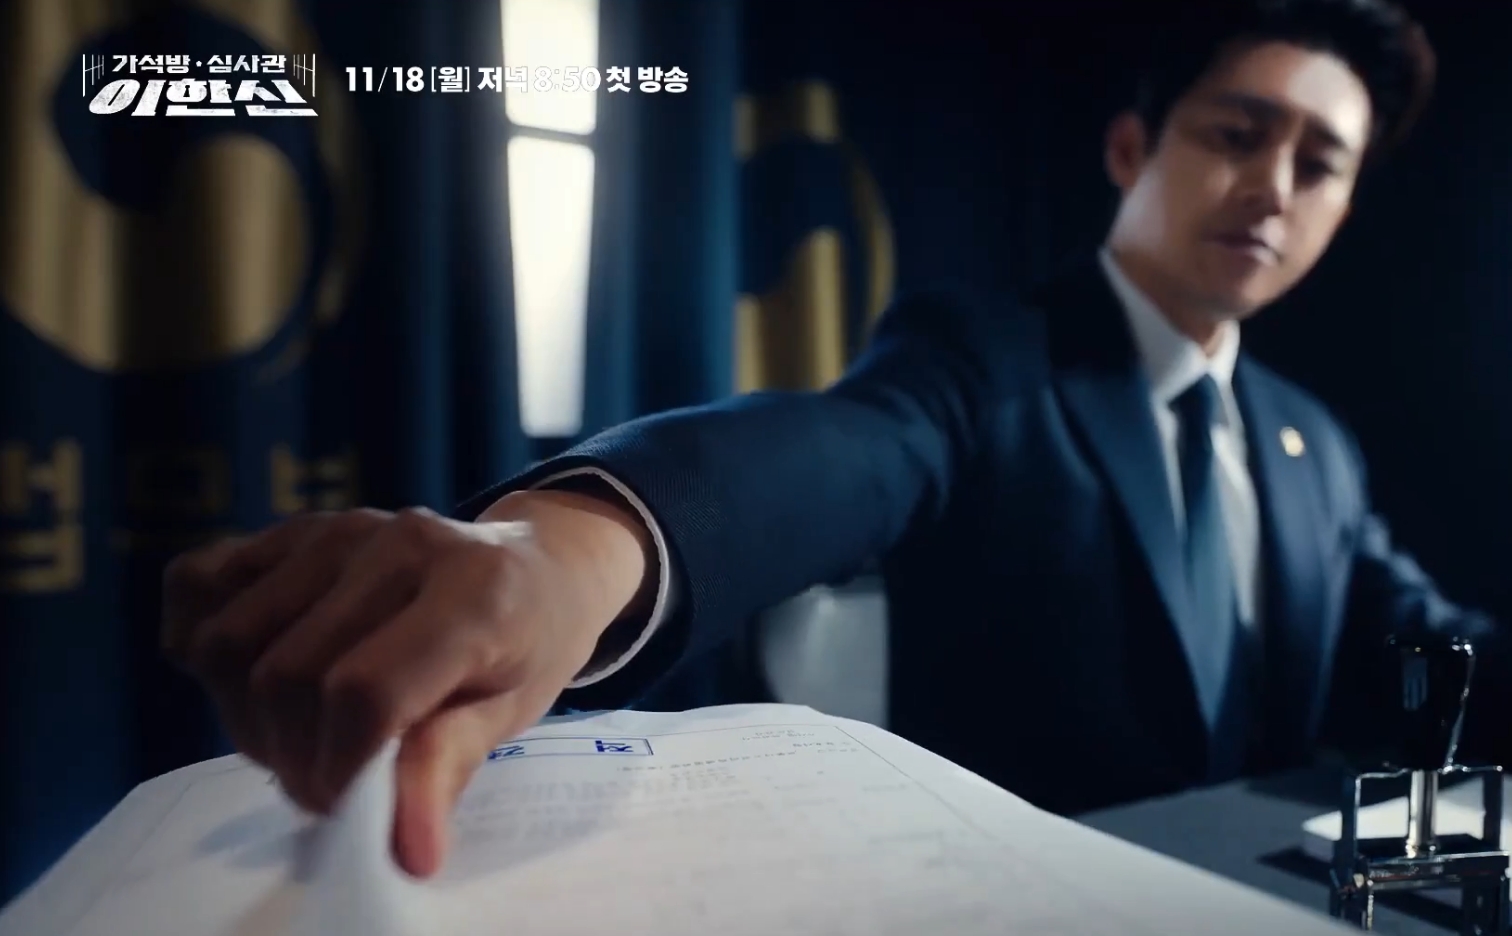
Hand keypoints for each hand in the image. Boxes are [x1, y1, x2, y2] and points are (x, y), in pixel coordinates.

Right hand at [160, 492, 652, 876]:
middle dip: (292, 756)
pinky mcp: (294, 529)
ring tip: (298, 734)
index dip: (338, 769)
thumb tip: (407, 855)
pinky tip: (249, 674)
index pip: (363, 693)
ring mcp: (339, 529)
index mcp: (472, 595)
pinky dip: (199, 638)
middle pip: (286, 674)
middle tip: (327, 781)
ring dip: (245, 713)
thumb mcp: (510, 713)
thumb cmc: (527, 647)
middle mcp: (400, 546)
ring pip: (230, 640)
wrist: (536, 569)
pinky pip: (198, 582)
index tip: (351, 804)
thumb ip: (447, 768)